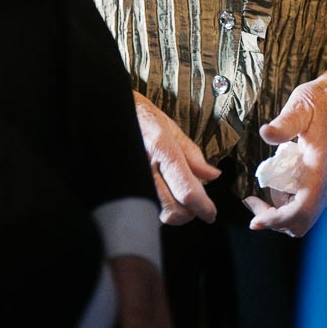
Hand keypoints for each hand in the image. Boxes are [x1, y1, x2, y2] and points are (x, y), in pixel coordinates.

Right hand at [134, 91, 219, 224]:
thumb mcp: (170, 127)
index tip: (210, 213)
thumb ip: (193, 153)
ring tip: (179, 198)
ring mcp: (133, 178)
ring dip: (174, 213)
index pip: (186, 189)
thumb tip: (213, 175)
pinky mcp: (125, 185)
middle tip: (197, 205)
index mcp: (161, 147)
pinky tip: (163, 196)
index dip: (202, 206)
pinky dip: (158, 208)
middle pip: (172, 208)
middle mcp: (145, 165)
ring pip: (158, 213)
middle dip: (189, 212)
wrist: (114, 114)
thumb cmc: (141, 118)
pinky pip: (144, 208)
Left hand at [243, 49, 326, 237]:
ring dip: (283, 211)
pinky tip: (279, 182)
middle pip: (302, 221)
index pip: (300, 211)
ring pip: (306, 214)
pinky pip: (309, 201)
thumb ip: (283, 123)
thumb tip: (266, 132)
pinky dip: (291, 201)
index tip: (256, 221)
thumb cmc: (322, 100)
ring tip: (263, 193)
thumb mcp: (300, 108)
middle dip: (276, 220)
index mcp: (322, 169)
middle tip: (254, 204)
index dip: (277, 221)